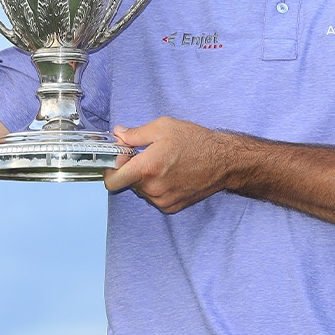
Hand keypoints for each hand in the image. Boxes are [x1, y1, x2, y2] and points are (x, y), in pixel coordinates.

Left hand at [104, 117, 234, 213]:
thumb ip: (135, 133)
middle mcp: (153, 188)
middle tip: (146, 155)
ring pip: (141, 190)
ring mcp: (162, 200)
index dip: (111, 168)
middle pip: (127, 182)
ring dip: (145, 178)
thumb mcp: (163, 127)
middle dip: (132, 169)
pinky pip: (154, 197)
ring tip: (163, 164)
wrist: (223, 161)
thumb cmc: (196, 142)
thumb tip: (118, 134)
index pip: (111, 180)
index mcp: (147, 168)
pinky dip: (157, 187)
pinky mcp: (171, 207)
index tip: (120, 157)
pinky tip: (171, 174)